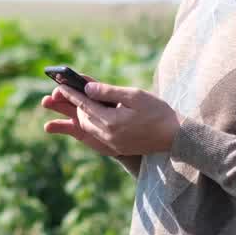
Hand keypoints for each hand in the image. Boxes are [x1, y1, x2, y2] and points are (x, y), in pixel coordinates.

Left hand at [41, 78, 180, 155]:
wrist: (176, 136)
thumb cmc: (158, 112)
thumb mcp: (134, 96)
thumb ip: (109, 92)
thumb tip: (88, 88)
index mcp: (112, 122)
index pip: (85, 105)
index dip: (71, 94)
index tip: (59, 86)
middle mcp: (109, 136)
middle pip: (83, 119)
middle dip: (73, 105)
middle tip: (66, 93)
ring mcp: (113, 144)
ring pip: (89, 128)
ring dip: (82, 116)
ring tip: (77, 104)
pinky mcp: (118, 148)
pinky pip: (98, 136)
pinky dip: (92, 125)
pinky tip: (93, 118)